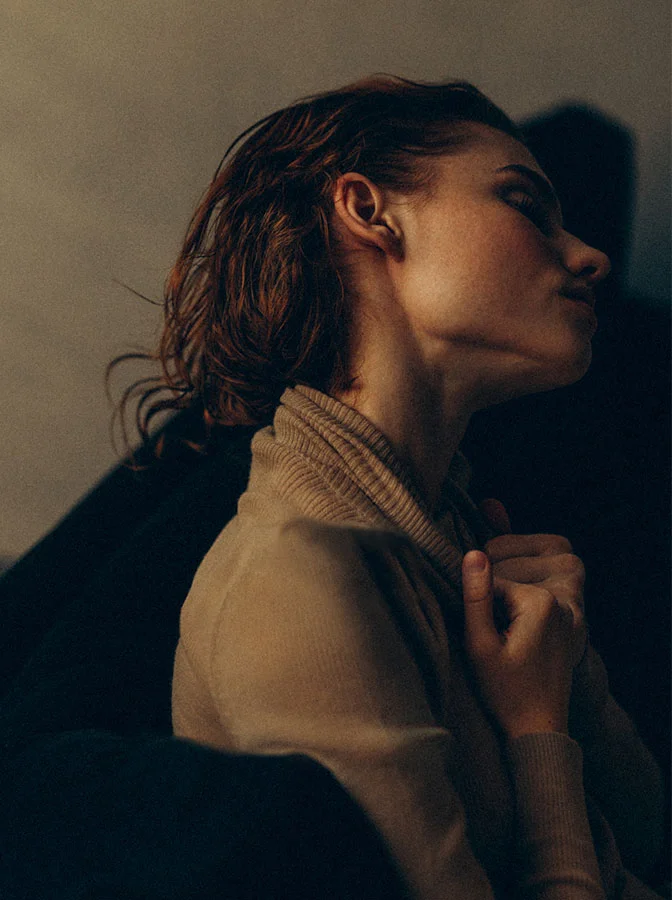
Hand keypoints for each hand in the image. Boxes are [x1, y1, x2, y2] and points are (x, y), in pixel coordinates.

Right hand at [462, 549, 574, 738]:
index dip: (477, 601)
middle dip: (492, 598)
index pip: (493, 577)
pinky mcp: (569, 622)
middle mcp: (561, 601)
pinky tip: (514, 634)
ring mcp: (569, 611)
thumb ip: (476, 597)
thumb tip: (472, 553)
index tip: (478, 632)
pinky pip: (538, 597)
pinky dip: (521, 607)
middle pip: (511, 578)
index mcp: (540, 602)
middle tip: (491, 636)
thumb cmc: (506, 692)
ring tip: (501, 632)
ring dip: (506, 599)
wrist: (539, 728)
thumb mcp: (480, 645)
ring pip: (524, 585)